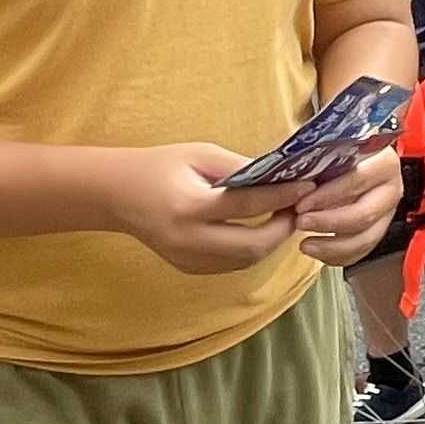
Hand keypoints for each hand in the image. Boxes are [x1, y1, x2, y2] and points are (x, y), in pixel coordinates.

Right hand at [106, 143, 305, 276]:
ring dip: (270, 242)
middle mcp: (188, 240)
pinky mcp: (189, 268)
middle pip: (252, 246)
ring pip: (245, 261)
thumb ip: (240, 168)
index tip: (306, 186)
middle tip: (298, 208)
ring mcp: (187, 259)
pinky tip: (259, 230)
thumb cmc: (160, 166)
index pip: (248, 206)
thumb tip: (282, 176)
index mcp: (189, 207)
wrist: (117, 195)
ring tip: (283, 217)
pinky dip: (250, 249)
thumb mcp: (199, 155)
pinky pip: (231, 264)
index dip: (282, 197)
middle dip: (282, 229)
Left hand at [289, 137, 404, 266]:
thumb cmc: (337, 151)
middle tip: (300, 222)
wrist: (351, 160)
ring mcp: (387, 212)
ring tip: (305, 243)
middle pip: (364, 213)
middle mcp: (391, 187)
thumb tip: (294, 164)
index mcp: (382, 160)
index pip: (358, 179)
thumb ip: (317, 153)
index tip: (301, 204)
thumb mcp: (328, 144)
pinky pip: (362, 252)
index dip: (329, 195)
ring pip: (365, 238)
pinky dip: (338, 256)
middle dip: (329, 223)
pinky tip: (317, 251)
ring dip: (332, 246)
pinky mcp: (379, 230)